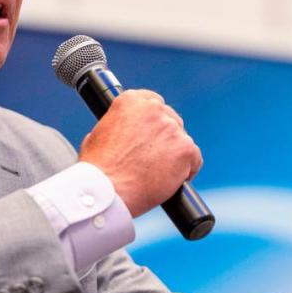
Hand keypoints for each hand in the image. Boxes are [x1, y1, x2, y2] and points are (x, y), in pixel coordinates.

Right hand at [78, 89, 201, 215]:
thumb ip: (117, 126)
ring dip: (174, 155)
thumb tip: (124, 132)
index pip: (153, 102)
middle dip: (165, 138)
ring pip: (182, 140)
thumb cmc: (97, 169)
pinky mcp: (186, 149)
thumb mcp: (98, 134)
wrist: (107, 191)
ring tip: (159, 174)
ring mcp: (171, 128)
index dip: (154, 121)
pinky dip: (187, 170)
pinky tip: (174, 181)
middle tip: (153, 159)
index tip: (152, 134)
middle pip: (170, 120)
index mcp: (131, 101)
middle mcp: (153, 109)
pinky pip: (194, 159)